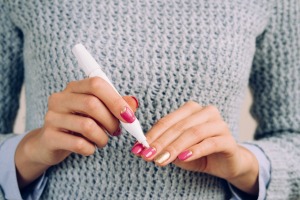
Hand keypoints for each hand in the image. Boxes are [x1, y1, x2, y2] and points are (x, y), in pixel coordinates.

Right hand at [15, 77, 137, 188]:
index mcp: (74, 88)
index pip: (96, 84)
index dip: (116, 100)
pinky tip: (90, 148)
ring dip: (102, 137)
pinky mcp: (49, 137)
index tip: (128, 116)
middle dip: (111, 121)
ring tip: (102, 141)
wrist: (50, 144)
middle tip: (116, 131)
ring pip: (87, 125)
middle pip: (92, 104)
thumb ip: (116, 105)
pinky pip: (78, 144)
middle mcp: (60, 99)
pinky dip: (90, 149)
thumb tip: (133, 103)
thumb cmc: (79, 124)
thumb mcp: (98, 112)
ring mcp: (52, 117)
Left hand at [131, 101, 258, 194]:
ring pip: (193, 133)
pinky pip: (210, 143)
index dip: (151, 135)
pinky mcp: (229, 140)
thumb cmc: (199, 153)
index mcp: (191, 110)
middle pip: (178, 126)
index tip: (138, 149)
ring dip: (174, 147)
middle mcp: (206, 112)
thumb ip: (164, 147)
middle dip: (160, 142)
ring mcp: (219, 124)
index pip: (167, 121)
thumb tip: (144, 149)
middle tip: (148, 156)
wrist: (227, 163)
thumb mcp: (178, 150)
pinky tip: (183, 157)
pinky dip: (195, 150)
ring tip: (161, 160)